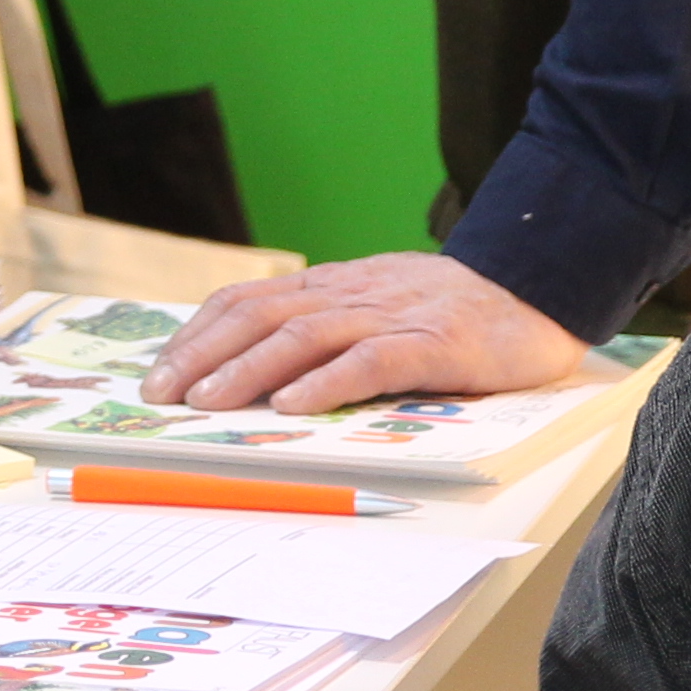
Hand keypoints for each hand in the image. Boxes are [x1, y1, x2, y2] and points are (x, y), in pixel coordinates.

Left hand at [140, 252, 587, 414]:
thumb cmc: (444, 309)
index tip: (159, 371)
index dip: (198, 335)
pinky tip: (295, 403)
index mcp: (328, 288)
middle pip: (259, 317)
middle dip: (203, 355)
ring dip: (249, 369)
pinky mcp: (434, 344)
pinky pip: (372, 361)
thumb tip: (253, 370)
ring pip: (304, 337)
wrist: (531, 287)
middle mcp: (348, 296)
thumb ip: (322, 327)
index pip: (245, 303)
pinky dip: (328, 381)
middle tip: (161, 393)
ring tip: (208, 401)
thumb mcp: (371, 307)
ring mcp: (390, 317)